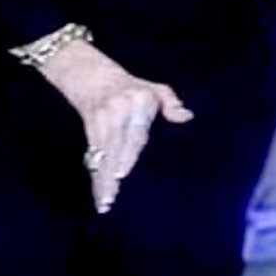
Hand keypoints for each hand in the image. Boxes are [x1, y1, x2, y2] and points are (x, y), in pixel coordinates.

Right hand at [37, 40, 193, 212]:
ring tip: (104, 202)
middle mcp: (119, 111)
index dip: (127, 154)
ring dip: (101, 179)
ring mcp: (103, 119)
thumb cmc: (132, 87)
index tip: (122, 174)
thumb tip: (186, 116)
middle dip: (112, 174)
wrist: (93, 74)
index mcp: (139, 103)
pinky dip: (95, 173)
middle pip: (116, 148)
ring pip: (102, 154)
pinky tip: (98, 192)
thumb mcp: (155, 89)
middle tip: (113, 199)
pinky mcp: (90, 126)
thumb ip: (171, 103)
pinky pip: (93, 154)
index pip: (135, 133)